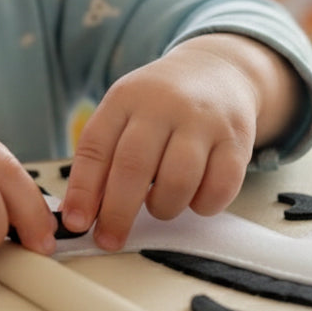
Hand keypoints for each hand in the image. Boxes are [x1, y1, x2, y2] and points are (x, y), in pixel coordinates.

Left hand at [58, 35, 295, 249]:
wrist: (217, 70)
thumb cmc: (160, 105)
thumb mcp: (124, 112)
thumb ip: (102, 157)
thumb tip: (79, 214)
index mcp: (125, 98)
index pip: (95, 147)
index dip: (82, 190)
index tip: (75, 223)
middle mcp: (163, 105)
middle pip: (134, 167)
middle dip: (117, 213)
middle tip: (110, 240)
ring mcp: (203, 121)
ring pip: (177, 182)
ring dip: (163, 208)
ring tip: (159, 205)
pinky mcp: (236, 140)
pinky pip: (219, 189)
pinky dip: (202, 206)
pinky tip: (194, 198)